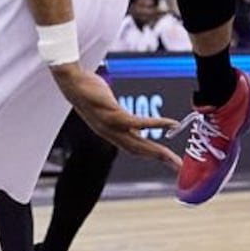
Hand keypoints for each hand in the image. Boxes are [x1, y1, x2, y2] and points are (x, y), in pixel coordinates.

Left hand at [50, 62, 180, 166]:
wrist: (72, 83)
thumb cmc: (91, 92)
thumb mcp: (110, 110)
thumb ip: (125, 121)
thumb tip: (140, 129)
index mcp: (111, 134)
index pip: (135, 150)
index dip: (152, 157)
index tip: (168, 161)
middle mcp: (111, 134)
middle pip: (140, 152)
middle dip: (160, 160)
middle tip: (178, 167)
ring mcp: (112, 126)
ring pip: (139, 144)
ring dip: (158, 152)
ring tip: (174, 158)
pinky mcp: (113, 115)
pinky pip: (139, 123)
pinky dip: (156, 124)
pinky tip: (171, 124)